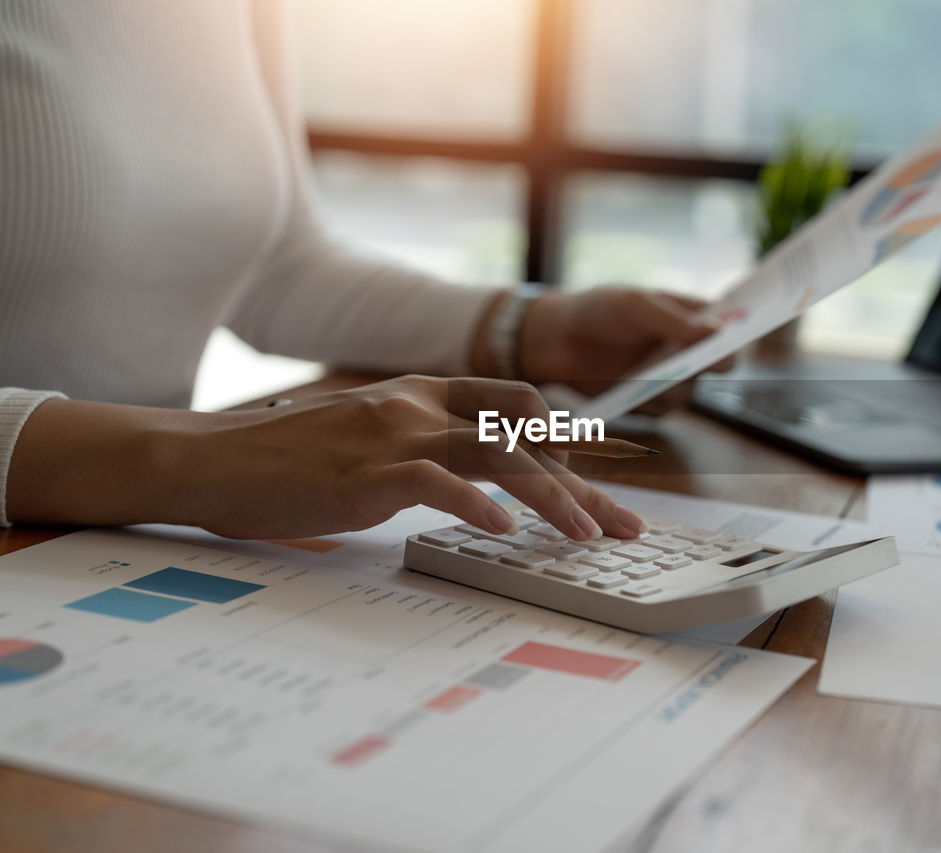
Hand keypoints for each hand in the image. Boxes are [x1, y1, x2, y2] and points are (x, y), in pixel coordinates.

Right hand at [6, 377, 647, 541]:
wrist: (209, 459)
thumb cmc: (288, 459)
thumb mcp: (367, 436)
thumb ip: (422, 447)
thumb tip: (478, 485)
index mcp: (421, 390)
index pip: (514, 402)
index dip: (565, 438)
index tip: (599, 477)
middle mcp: (417, 402)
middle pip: (524, 434)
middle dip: (582, 480)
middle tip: (623, 525)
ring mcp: (393, 432)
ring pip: (497, 454)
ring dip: (552, 497)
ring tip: (589, 536)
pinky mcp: (367, 470)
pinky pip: (440, 482)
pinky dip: (480, 506)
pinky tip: (508, 534)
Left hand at [513, 288, 735, 399]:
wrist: (556, 339)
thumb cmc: (599, 310)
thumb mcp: (634, 305)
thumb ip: (672, 319)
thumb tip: (715, 331)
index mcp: (693, 315)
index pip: (732, 325)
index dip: (744, 328)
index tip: (748, 328)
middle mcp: (688, 349)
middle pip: (721, 363)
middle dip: (712, 362)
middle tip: (698, 358)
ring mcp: (670, 376)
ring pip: (690, 392)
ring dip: (672, 384)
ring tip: (644, 373)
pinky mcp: (649, 401)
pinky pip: (662, 409)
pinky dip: (648, 401)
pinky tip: (628, 387)